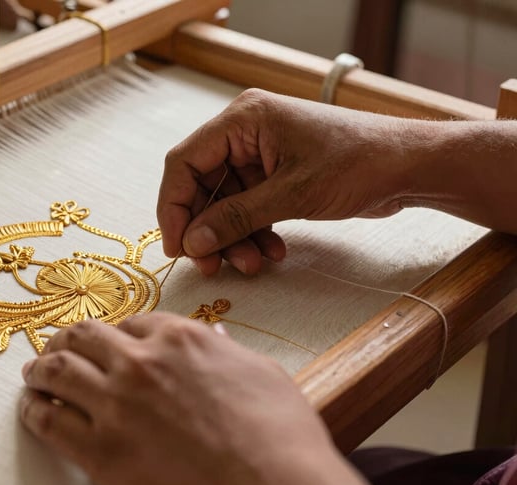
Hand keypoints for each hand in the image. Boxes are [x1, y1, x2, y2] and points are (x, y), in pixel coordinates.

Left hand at [20, 313, 387, 484]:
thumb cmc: (280, 436)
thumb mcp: (262, 373)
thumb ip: (228, 352)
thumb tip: (216, 337)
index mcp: (181, 338)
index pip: (133, 323)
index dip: (117, 335)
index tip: (109, 346)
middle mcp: (141, 361)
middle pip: (85, 336)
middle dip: (67, 340)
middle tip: (57, 350)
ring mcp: (117, 404)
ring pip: (58, 370)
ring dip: (41, 369)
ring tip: (34, 376)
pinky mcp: (101, 450)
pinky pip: (50, 421)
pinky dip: (34, 410)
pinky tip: (33, 410)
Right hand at [158, 88, 416, 275]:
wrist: (409, 167)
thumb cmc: (357, 163)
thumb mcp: (291, 194)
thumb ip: (235, 218)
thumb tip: (193, 243)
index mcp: (242, 120)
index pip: (184, 163)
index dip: (174, 207)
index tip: (178, 248)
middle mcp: (245, 134)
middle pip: (203, 187)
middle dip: (208, 230)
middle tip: (211, 266)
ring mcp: (261, 155)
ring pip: (225, 204)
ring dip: (234, 238)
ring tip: (253, 264)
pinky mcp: (277, 176)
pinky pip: (248, 209)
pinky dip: (254, 233)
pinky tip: (272, 251)